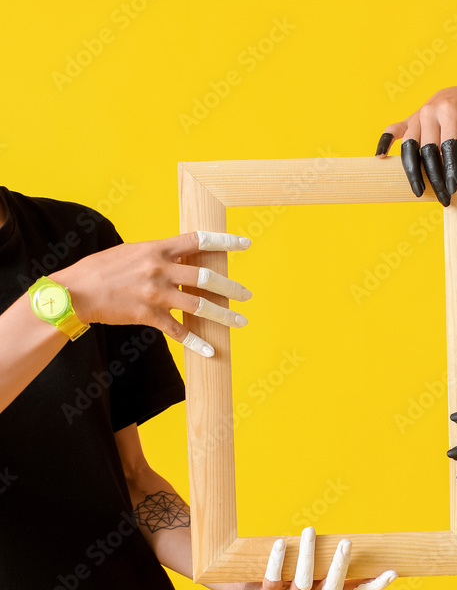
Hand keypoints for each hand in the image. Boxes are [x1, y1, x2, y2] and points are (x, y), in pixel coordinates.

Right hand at [52, 230, 252, 357]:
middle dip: (230, 287)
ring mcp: (155, 293)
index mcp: (157, 248)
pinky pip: (178, 330)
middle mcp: (159, 268)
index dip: (224, 241)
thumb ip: (159, 255)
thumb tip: (181, 258)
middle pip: (206, 276)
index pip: (198, 240)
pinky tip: (210, 350)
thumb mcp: (132, 252)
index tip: (245, 243)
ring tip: (240, 321)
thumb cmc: (102, 270)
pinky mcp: (147, 315)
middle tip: (247, 295)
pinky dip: (195, 342)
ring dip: (223, 314)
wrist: (75, 291)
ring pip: (199, 304)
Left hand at [208, 527, 398, 589]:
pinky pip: (272, 581)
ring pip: (302, 583)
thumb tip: (344, 535)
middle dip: (339, 566)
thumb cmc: (279, 572)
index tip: (391, 572)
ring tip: (310, 531)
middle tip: (346, 542)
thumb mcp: (304, 567)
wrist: (238, 588)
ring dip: (307, 556)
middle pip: (330, 589)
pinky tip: (281, 543)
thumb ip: (322, 558)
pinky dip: (277, 561)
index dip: (372, 586)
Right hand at [374, 86, 456, 206]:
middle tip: (443, 198)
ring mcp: (415, 116)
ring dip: (412, 171)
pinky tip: (380, 159)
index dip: (450, 168)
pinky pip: (390, 132)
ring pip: (409, 147)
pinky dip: (383, 144)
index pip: (449, 144)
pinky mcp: (405, 121)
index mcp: (451, 110)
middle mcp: (430, 111)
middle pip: (428, 150)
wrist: (456, 95)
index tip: (452, 189)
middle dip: (435, 176)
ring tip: (419, 192)